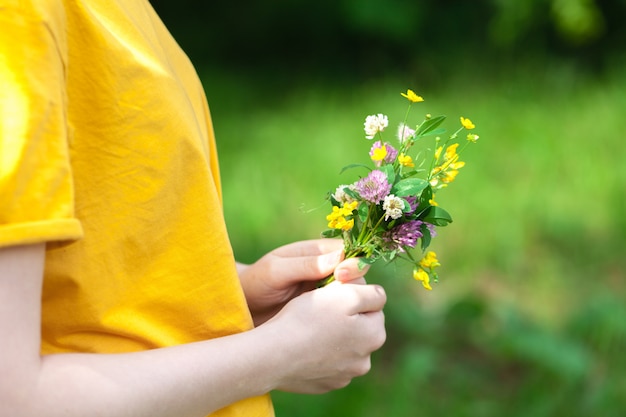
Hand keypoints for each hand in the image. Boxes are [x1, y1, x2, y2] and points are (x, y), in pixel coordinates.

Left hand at [238, 239, 369, 325]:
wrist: (243, 308)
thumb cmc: (256, 283)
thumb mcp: (276, 271)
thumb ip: (305, 265)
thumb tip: (338, 259)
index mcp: (318, 252)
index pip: (348, 253)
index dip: (352, 263)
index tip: (342, 276)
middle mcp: (327, 271)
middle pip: (357, 276)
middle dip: (354, 287)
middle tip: (341, 300)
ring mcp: (328, 293)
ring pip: (354, 297)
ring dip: (352, 307)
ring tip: (339, 318)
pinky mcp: (326, 312)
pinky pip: (344, 314)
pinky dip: (345, 321)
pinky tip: (337, 331)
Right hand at [261, 281, 386, 392]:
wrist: (273, 355)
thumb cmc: (308, 319)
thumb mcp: (345, 294)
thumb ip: (371, 293)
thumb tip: (378, 294)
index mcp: (374, 336)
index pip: (373, 305)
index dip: (352, 294)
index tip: (333, 294)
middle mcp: (364, 361)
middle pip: (360, 327)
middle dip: (346, 317)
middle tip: (320, 310)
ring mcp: (344, 376)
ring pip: (344, 346)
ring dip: (333, 336)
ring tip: (309, 329)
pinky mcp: (325, 384)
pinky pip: (327, 362)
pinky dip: (319, 353)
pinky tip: (304, 347)